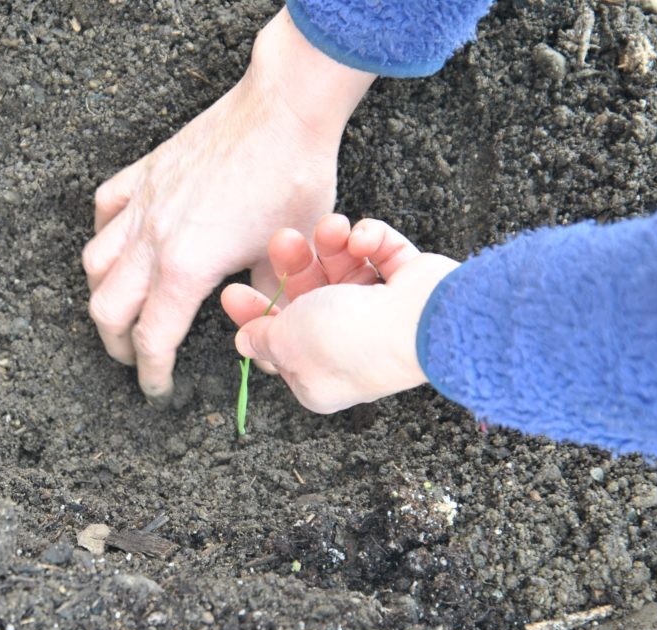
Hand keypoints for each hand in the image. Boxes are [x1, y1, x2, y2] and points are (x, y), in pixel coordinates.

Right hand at [83, 8, 374, 403]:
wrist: (284, 110)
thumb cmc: (295, 177)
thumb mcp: (290, 255)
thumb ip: (265, 299)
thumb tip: (261, 326)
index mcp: (188, 268)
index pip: (153, 339)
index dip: (152, 374)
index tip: (158, 388)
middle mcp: (154, 239)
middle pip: (107, 310)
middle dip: (117, 345)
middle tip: (136, 357)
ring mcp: (144, 203)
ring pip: (95, 263)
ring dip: (103, 295)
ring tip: (121, 308)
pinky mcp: (145, 173)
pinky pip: (105, 210)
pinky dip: (105, 235)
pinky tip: (121, 244)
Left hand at [221, 215, 459, 413]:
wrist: (422, 319)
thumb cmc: (351, 339)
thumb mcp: (287, 341)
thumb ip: (264, 338)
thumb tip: (246, 341)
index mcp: (321, 373)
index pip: (281, 342)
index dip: (255, 316)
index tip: (233, 291)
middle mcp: (351, 346)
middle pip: (310, 297)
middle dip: (293, 266)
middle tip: (280, 239)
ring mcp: (382, 313)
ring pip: (344, 268)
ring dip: (332, 243)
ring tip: (331, 228)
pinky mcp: (409, 281)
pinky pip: (380, 250)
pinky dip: (370, 238)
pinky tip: (363, 239)